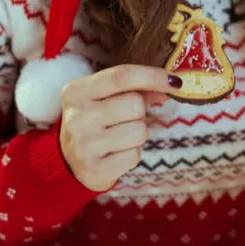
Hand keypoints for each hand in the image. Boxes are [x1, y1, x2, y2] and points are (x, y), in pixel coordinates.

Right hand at [59, 65, 181, 191]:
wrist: (68, 162)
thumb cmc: (94, 122)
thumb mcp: (105, 98)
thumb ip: (137, 89)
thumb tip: (172, 84)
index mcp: (77, 91)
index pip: (122, 76)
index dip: (152, 77)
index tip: (175, 81)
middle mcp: (77, 116)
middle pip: (135, 105)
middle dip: (139, 112)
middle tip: (123, 119)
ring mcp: (84, 145)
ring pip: (139, 131)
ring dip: (137, 135)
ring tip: (119, 138)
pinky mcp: (94, 169)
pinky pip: (135, 156)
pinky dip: (131, 155)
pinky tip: (115, 154)